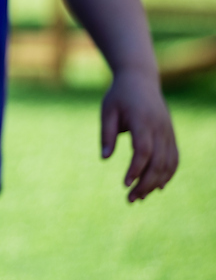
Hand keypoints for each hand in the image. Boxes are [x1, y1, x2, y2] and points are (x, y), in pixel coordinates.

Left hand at [101, 70, 177, 201]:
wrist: (140, 80)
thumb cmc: (119, 96)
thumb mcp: (107, 111)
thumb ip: (107, 133)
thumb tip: (105, 158)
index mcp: (142, 121)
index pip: (143, 150)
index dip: (136, 169)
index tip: (125, 184)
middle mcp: (160, 128)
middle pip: (158, 162)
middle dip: (145, 183)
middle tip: (130, 199)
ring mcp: (168, 132)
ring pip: (168, 163)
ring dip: (156, 182)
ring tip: (139, 197)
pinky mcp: (171, 134)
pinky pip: (174, 158)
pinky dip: (168, 174)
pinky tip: (157, 187)